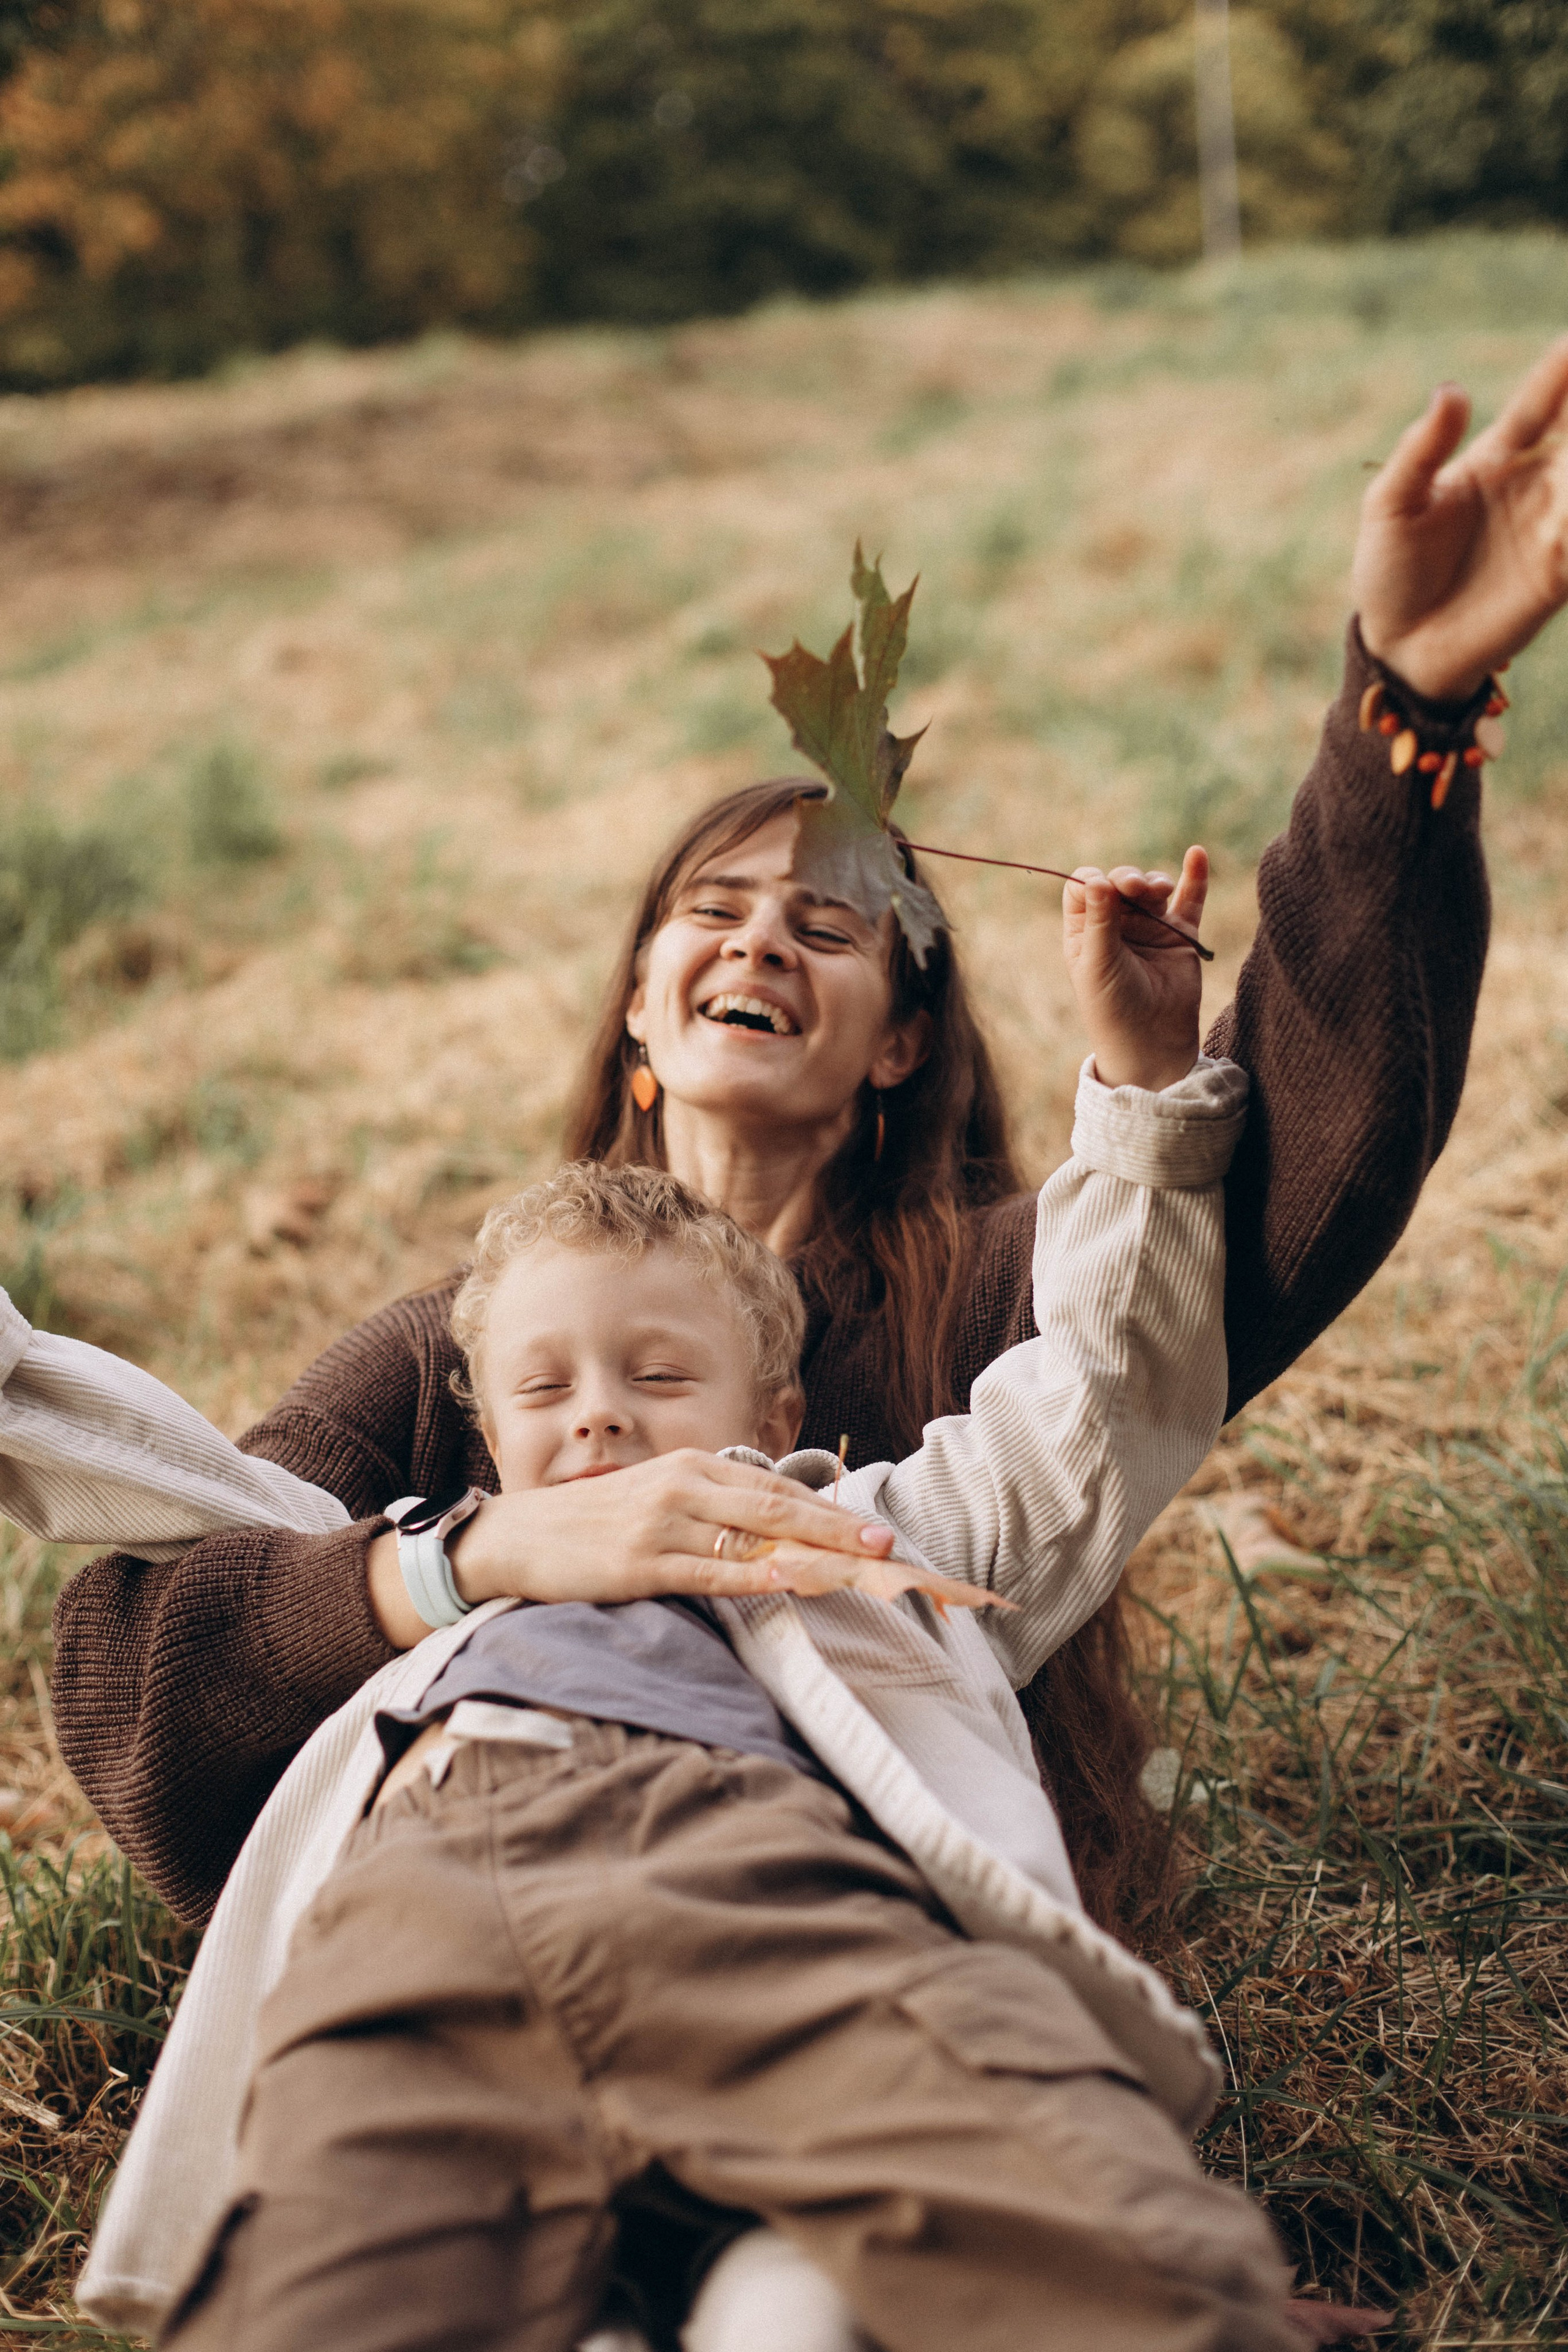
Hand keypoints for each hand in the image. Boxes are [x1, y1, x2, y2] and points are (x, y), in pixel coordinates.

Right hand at [366, 1449, 896, 1646]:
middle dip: (842, 1530)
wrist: (517, 1537)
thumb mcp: (661, 1504)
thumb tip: (780, 1539)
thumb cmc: (597, 1525)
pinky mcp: (640, 1562)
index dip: (836, 1514)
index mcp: (695, 1469)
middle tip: (894, 1549)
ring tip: (863, 1568)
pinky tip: (789, 1581)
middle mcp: (685, 1487)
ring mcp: (662, 1523)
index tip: (885, 1535)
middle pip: (780, 1509)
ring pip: (754, 1537)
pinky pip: (708, 1569)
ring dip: (813, 1554)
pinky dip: (753, 1576)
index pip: (781, 1491)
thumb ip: (716, 1513)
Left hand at [1062, 849, 1206, 1091]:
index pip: (1083, 888)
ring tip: (1157, 891)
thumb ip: (1099, 921)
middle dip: (1127, 879)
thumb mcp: (1098, 964)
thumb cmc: (1113, 1008)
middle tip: (1135, 889)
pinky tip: (1197, 854)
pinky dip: (1194, 877)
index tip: (1105, 890)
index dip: (1093, 881)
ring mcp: (1149, 927)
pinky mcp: (1180, 934)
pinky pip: (1189, 899)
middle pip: (1119, 882)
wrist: (1151, 1042)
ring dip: (1154, 882)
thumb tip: (1094, 877)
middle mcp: (1116, 924)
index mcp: (1085, 930)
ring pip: (1151, 887)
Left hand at [1354, 337, 1567, 700]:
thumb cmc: (1388, 572)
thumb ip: (1421, 450)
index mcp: (1495, 460)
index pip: (1539, 404)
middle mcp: (1534, 485)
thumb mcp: (1390, 505)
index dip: (1561, 371)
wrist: (1398, 648)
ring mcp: (1553, 527)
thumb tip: (1451, 391)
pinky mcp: (1560, 573)